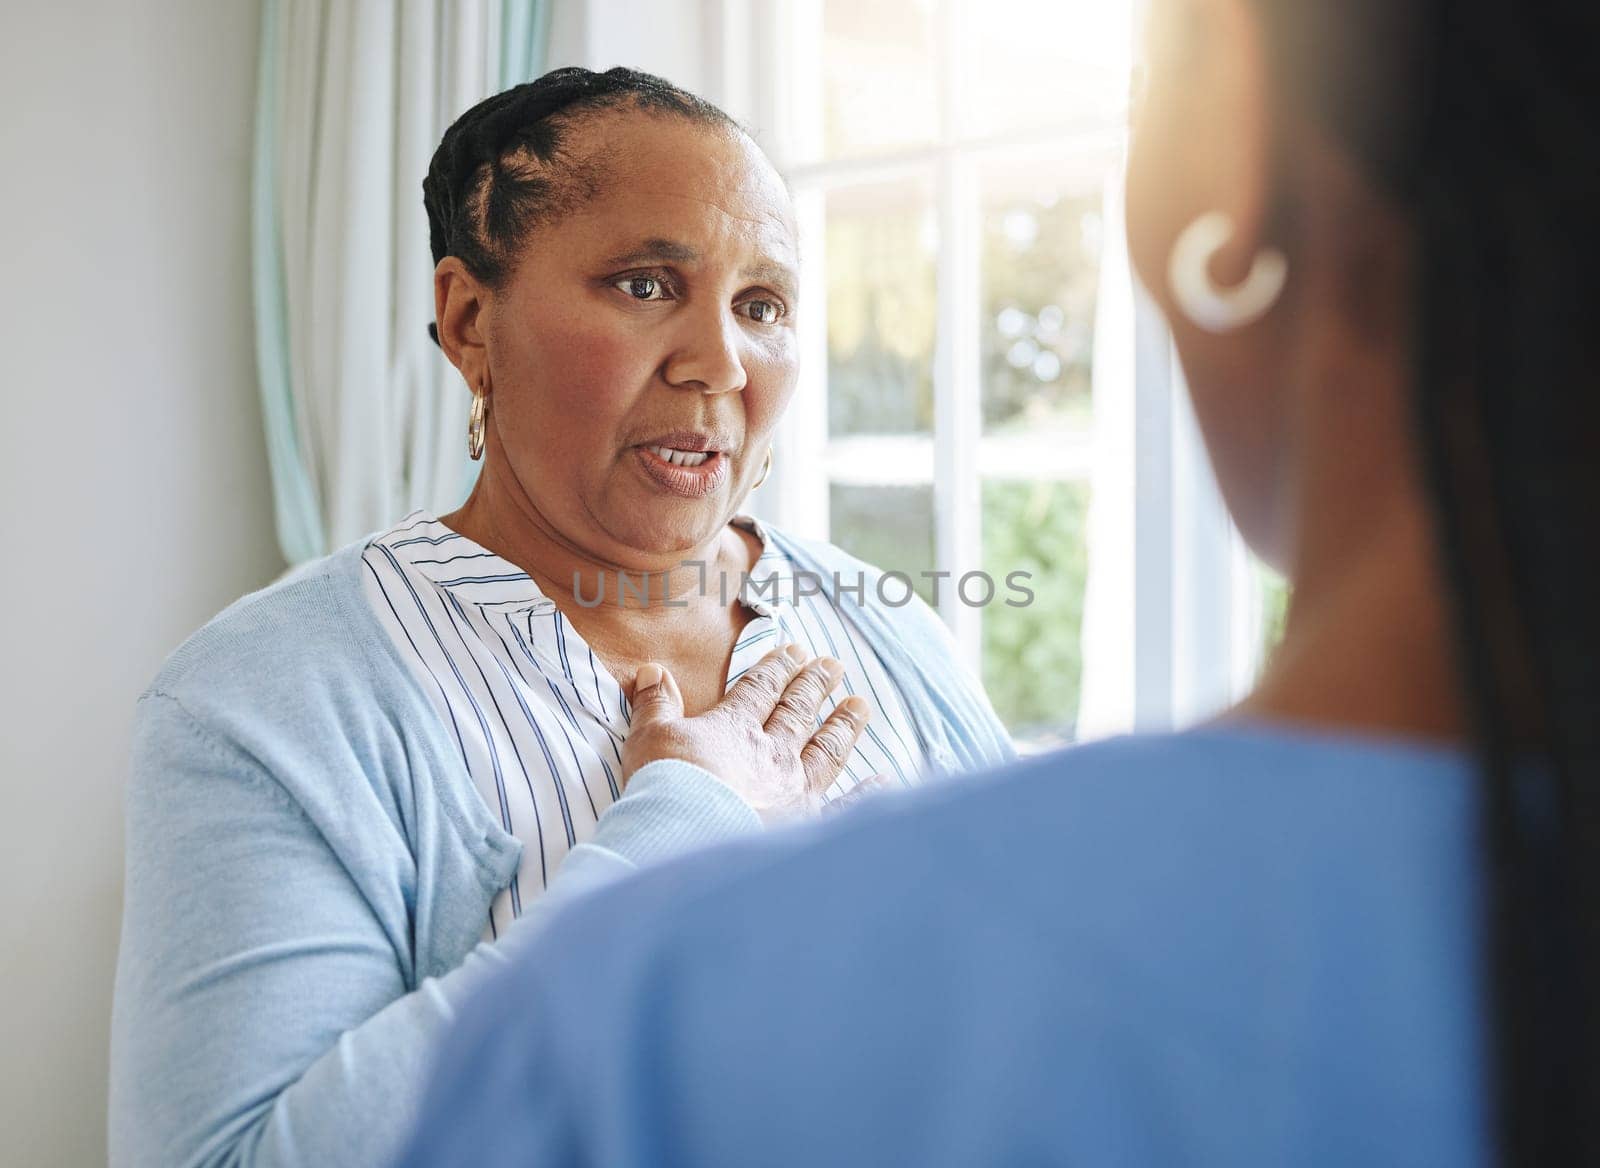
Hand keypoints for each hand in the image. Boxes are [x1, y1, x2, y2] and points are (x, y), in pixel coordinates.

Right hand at [622, 644, 871, 822]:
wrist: (688, 840)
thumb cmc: (665, 788)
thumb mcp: (650, 738)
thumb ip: (655, 705)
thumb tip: (653, 670)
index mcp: (735, 729)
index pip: (760, 689)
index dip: (777, 667)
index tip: (794, 649)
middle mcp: (772, 754)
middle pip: (798, 712)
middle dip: (815, 685)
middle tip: (834, 664)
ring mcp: (795, 791)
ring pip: (827, 750)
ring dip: (844, 725)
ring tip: (861, 703)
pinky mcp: (808, 827)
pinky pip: (844, 808)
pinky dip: (866, 794)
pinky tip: (884, 779)